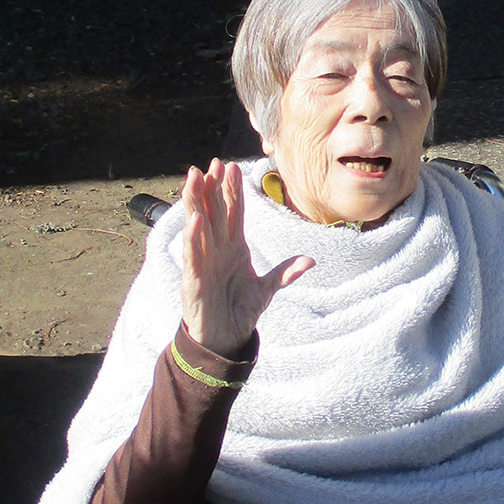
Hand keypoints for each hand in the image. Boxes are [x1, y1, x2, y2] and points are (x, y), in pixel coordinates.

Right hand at [180, 159, 312, 355]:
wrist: (225, 339)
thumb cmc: (239, 311)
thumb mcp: (267, 289)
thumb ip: (285, 273)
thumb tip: (310, 260)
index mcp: (233, 248)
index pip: (232, 212)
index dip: (231, 190)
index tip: (231, 167)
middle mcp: (216, 250)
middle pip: (213, 212)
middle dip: (211, 187)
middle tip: (211, 163)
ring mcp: (203, 262)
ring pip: (199, 226)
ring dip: (196, 202)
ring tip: (194, 178)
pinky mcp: (194, 280)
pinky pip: (194, 255)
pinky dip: (194, 238)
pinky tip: (195, 220)